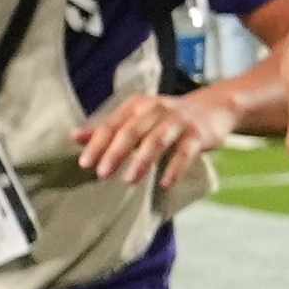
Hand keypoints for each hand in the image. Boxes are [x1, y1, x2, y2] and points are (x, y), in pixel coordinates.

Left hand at [76, 84, 235, 188]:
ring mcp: (177, 121)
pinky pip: (185, 152)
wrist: (213, 106)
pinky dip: (174, 167)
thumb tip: (74, 137)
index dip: (97, 143)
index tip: (84, 163)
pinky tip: (165, 183)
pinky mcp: (197, 134)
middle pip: (132, 131)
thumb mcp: (137, 118)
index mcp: (136, 106)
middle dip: (115, 152)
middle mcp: (155, 109)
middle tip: (101, 173)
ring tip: (128, 180)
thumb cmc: (167, 117)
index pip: (112, 124)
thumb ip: (108, 129)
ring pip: (157, 139)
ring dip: (141, 160)